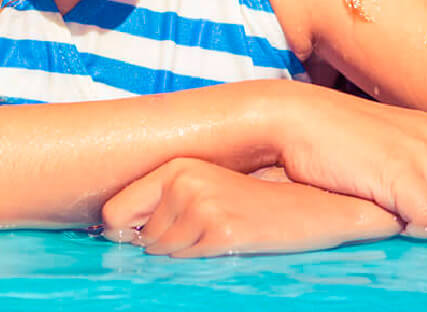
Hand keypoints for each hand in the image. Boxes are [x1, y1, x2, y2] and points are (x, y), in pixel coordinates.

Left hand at [102, 159, 400, 256]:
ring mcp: (202, 206)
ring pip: (162, 251)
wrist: (312, 206)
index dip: (121, 233)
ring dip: (183, 253)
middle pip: (140, 237)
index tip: (133, 238)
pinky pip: (187, 260)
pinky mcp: (220, 231)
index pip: (114, 212)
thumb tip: (114, 229)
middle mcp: (183, 182)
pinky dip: (201, 258)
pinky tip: (227, 240)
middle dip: (161, 244)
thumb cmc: (256, 200)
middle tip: (200, 233)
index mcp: (176, 167)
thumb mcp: (206, 187)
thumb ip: (162, 201)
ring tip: (217, 234)